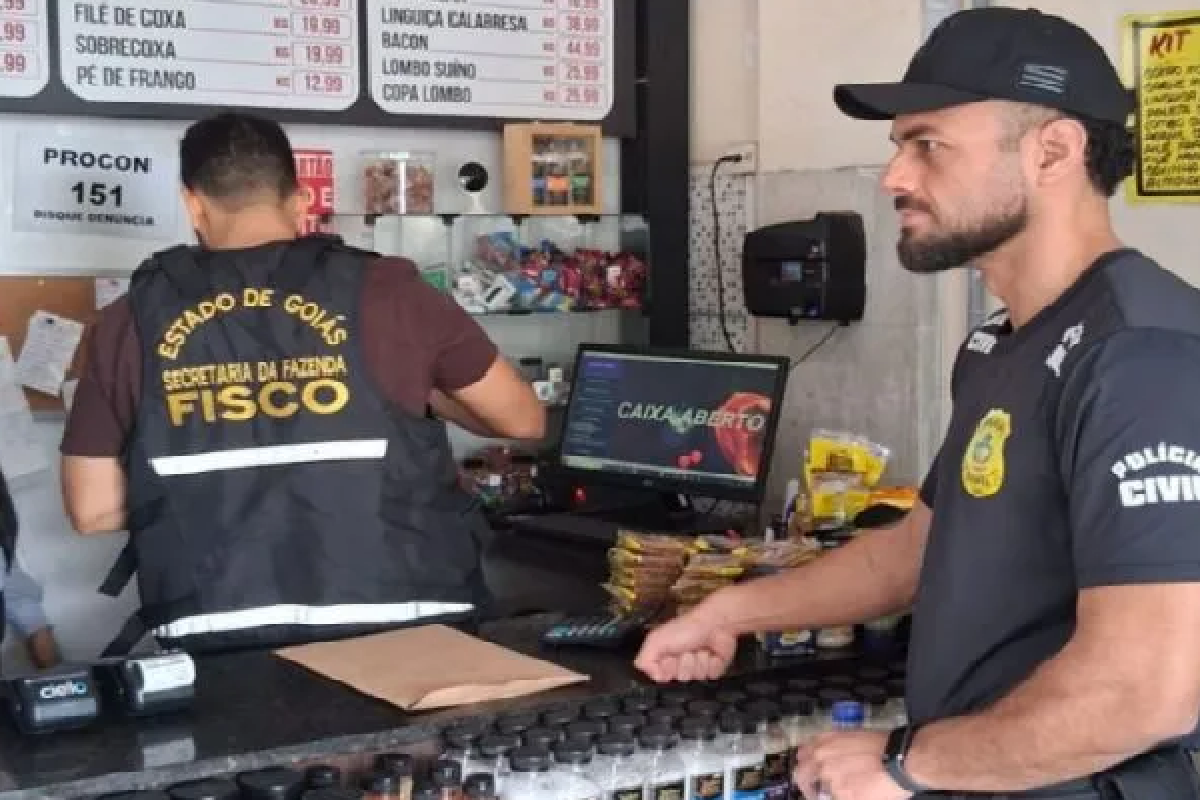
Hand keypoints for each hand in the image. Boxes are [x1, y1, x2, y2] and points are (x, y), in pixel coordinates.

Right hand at [633, 604, 736, 681]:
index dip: (666, 668)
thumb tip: (655, 678)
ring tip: (699, 648)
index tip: (669, 656)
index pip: (662, 679)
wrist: (714, 622)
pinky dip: (711, 663)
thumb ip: (645, 659)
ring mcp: (697, 670)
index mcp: (665, 661)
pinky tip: (710, 653)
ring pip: (696, 678)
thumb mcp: (656, 639)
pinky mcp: (714, 670)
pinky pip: (711, 676)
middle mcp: (680, 667)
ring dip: (698, 661)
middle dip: (684, 663)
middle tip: (686, 650)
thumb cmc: (686, 627)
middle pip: (680, 679)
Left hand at [793, 731, 911, 799]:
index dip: (804, 764)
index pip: (801, 754)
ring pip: (820, 792)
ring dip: (830, 792)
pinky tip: (860, 794)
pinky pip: (836, 798)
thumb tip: (825, 755)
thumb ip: (835, 745)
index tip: (808, 771)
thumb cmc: (885, 746)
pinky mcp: (842, 796)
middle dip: (807, 785)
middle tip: (815, 792)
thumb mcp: (853, 735)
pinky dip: (846, 797)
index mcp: (825, 742)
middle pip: (801, 776)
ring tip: (851, 789)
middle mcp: (823, 759)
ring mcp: (830, 779)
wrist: (901, 759)